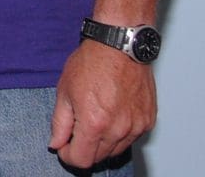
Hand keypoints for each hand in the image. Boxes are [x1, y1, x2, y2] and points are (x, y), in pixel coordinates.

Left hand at [49, 40, 155, 168]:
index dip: (68, 155)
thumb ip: (60, 123)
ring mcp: (136, 125)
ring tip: (95, 118)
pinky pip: (132, 137)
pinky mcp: (148, 119)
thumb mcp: (65, 91)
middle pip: (99, 157)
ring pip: (117, 149)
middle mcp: (119, 129)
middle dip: (84, 148)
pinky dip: (121, 133)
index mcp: (95, 123)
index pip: (81, 159)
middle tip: (77, 130)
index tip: (64, 146)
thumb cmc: (92, 62)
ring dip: (103, 142)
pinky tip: (112, 114)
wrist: (119, 45)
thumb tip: (56, 143)